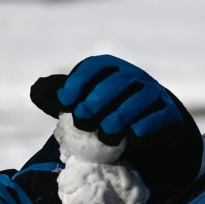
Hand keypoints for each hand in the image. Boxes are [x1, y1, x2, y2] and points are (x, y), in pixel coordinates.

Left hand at [30, 54, 185, 146]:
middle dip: (98, 100)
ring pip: (140, 99)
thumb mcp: (81, 105)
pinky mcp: (169, 116)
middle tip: (82, 121)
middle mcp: (134, 77)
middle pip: (118, 82)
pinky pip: (160, 117)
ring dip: (121, 116)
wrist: (145, 129)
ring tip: (106, 134)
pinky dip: (147, 126)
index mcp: (111, 69)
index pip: (95, 67)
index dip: (79, 82)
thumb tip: (36, 89)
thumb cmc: (106, 114)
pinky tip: (133, 136)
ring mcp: (154, 94)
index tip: (64, 102)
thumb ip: (57, 98)